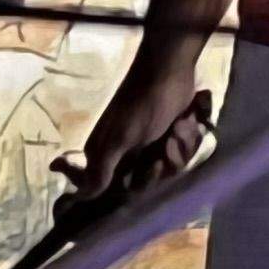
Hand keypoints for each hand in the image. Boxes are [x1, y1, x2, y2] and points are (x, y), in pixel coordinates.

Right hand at [64, 62, 212, 205]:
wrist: (171, 71)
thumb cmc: (143, 105)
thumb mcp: (121, 139)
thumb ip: (101, 170)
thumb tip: (81, 197)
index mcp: (104, 156)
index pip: (114, 190)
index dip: (135, 185)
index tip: (150, 167)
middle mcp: (125, 154)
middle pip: (147, 183)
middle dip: (162, 166)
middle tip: (164, 145)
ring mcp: (148, 146)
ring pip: (167, 169)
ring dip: (178, 149)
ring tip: (178, 128)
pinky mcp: (168, 138)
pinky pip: (180, 154)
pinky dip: (186, 139)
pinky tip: (186, 123)